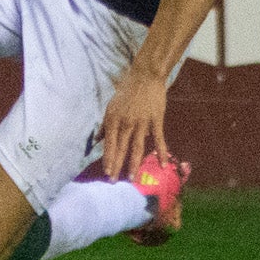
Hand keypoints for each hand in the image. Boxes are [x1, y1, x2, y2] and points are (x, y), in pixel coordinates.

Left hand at [99, 66, 170, 180]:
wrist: (145, 76)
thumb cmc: (127, 92)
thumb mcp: (111, 107)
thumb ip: (105, 125)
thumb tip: (96, 140)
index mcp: (113, 119)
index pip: (109, 144)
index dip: (108, 159)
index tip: (107, 173)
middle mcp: (126, 123)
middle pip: (121, 149)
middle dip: (117, 166)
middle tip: (114, 182)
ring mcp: (142, 122)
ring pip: (137, 147)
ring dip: (134, 164)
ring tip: (132, 178)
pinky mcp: (156, 120)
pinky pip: (159, 139)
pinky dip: (161, 152)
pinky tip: (163, 164)